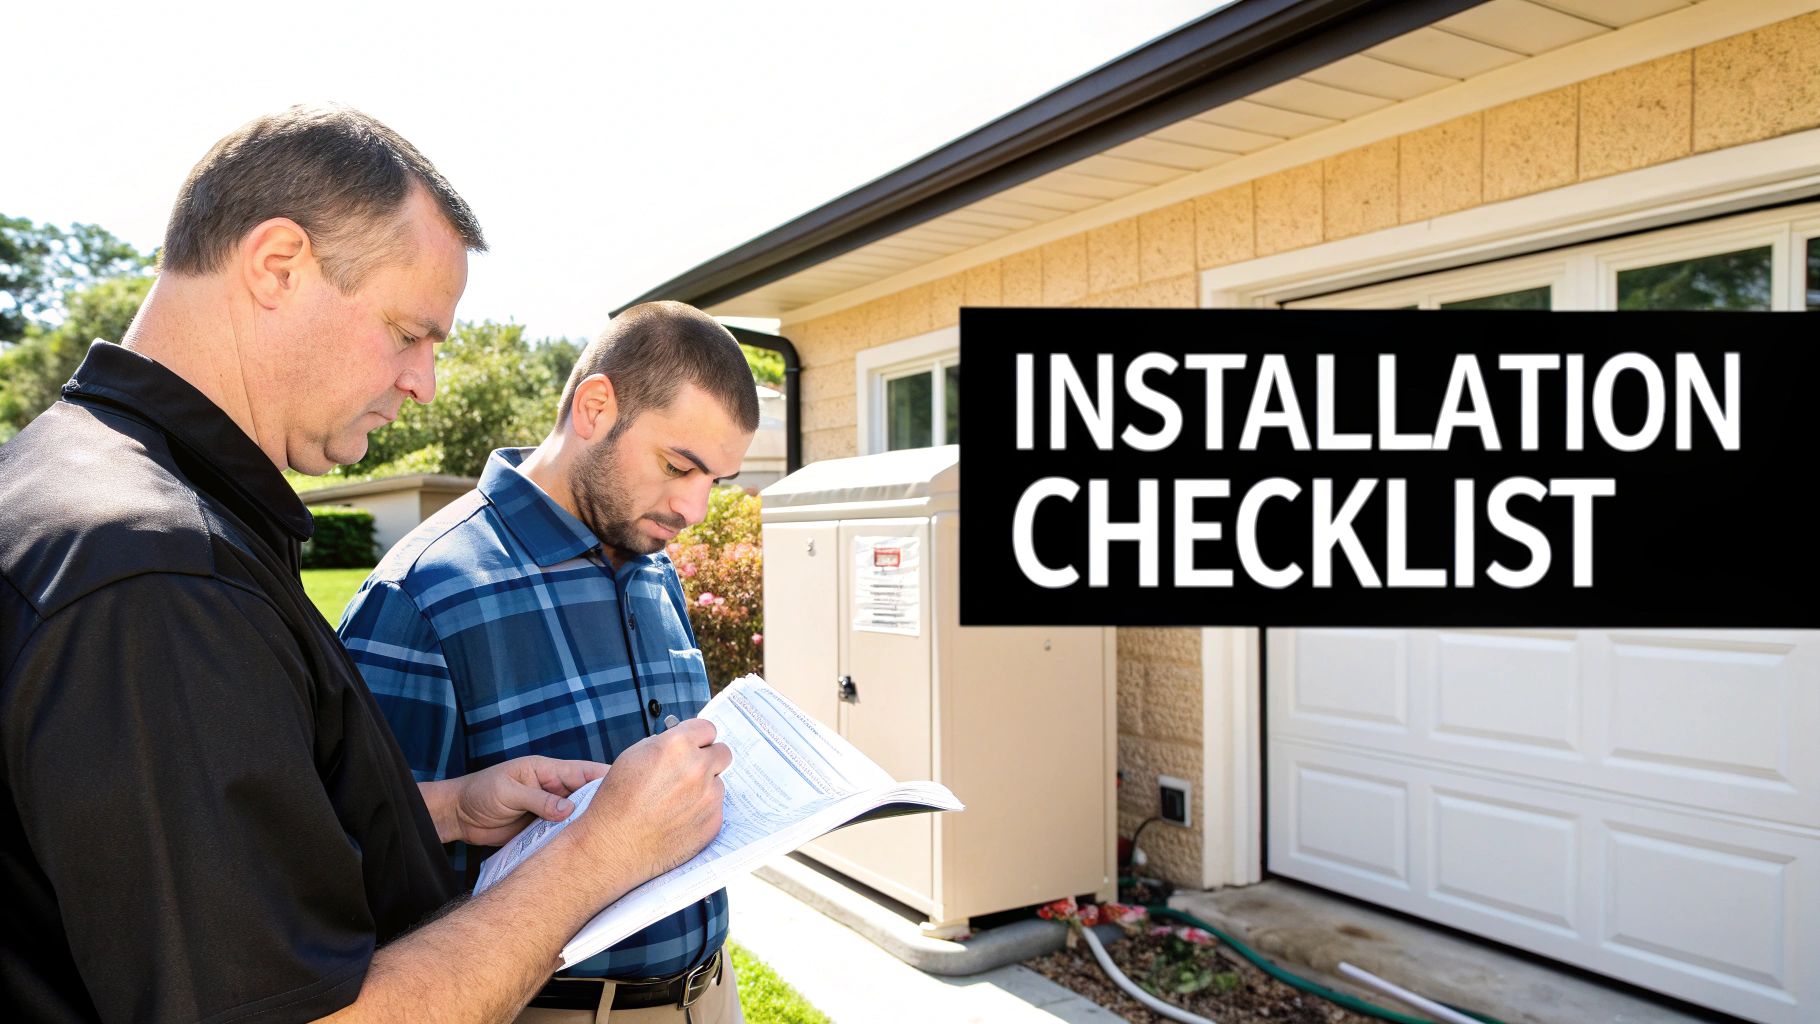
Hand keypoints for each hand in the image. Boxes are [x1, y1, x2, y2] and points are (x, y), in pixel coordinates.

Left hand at [424, 756, 607, 845]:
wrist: (457, 816)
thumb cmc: (479, 793)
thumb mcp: (508, 792)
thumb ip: (538, 799)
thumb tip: (568, 810)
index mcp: (547, 770)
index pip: (584, 771)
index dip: (606, 778)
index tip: (627, 789)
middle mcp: (553, 789)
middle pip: (587, 795)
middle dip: (603, 805)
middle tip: (623, 820)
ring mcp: (548, 810)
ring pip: (577, 816)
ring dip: (589, 825)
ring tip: (609, 838)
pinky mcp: (541, 829)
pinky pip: (563, 833)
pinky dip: (573, 840)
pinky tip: (584, 850)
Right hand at [572, 719, 731, 882]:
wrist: (614, 845)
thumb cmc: (617, 802)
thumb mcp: (633, 757)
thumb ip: (665, 744)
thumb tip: (683, 742)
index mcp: (678, 746)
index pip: (708, 728)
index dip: (699, 738)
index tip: (695, 745)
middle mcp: (698, 768)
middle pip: (723, 753)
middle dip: (709, 759)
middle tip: (692, 771)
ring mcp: (709, 797)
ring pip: (718, 783)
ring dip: (705, 788)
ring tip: (676, 802)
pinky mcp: (714, 822)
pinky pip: (716, 808)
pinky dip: (702, 811)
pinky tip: (679, 819)